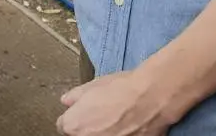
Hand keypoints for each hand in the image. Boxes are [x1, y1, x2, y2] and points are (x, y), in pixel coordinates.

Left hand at [57, 70, 171, 135]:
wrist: (151, 98)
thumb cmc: (121, 89)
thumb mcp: (92, 85)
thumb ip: (75, 96)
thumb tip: (67, 101)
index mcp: (74, 126)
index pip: (64, 126)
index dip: (75, 116)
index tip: (82, 112)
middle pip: (80, 135)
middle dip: (87, 128)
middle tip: (101, 117)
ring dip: (103, 133)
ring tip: (116, 122)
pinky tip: (127, 128)